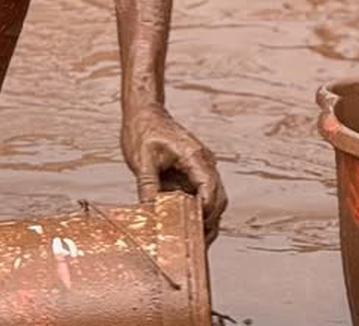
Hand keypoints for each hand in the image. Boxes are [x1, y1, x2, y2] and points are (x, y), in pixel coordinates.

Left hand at [121, 102, 227, 243]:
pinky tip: (182, 226)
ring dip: (204, 219)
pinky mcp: (191, 173)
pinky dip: (195, 211)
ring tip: (189, 242)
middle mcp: (204, 163)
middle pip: (217, 199)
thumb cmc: (143, 130)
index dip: (205, 214)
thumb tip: (151, 213)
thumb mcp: (141, 160)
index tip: (194, 233)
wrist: (144, 112)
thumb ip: (148, 187)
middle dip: (208, 223)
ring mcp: (199, 169)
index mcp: (195, 157)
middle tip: (193, 246)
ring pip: (212, 200)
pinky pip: (199, 196)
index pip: (210, 191)